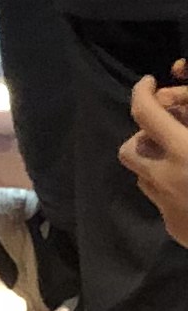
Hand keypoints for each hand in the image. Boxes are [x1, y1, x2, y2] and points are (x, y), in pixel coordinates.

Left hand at [122, 67, 187, 249]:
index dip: (142, 92)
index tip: (149, 83)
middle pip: (129, 148)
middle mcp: (166, 179)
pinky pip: (161, 200)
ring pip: (142, 175)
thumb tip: (179, 113)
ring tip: (185, 160)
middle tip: (170, 131)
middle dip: (144, 136)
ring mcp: (166, 206)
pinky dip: (171, 188)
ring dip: (156, 163)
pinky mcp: (173, 227)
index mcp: (184, 153)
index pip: (144, 112)